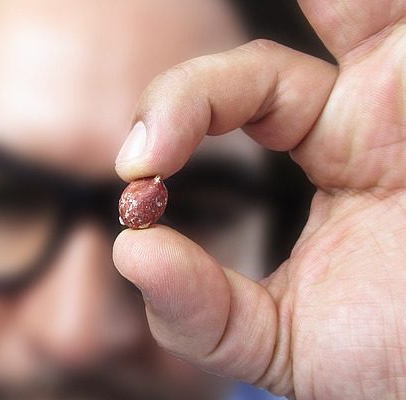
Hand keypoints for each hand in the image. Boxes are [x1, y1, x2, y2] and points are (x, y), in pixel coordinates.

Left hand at [112, 1, 405, 397]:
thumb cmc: (393, 358)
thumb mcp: (280, 342)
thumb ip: (200, 310)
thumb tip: (131, 252)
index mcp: (332, 157)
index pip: (234, 106)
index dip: (176, 122)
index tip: (137, 175)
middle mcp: (367, 119)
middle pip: (256, 71)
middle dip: (187, 97)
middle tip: (143, 155)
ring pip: (346, 9)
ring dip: (309, 5)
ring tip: (277, 16)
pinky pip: (395, 14)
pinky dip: (363, 2)